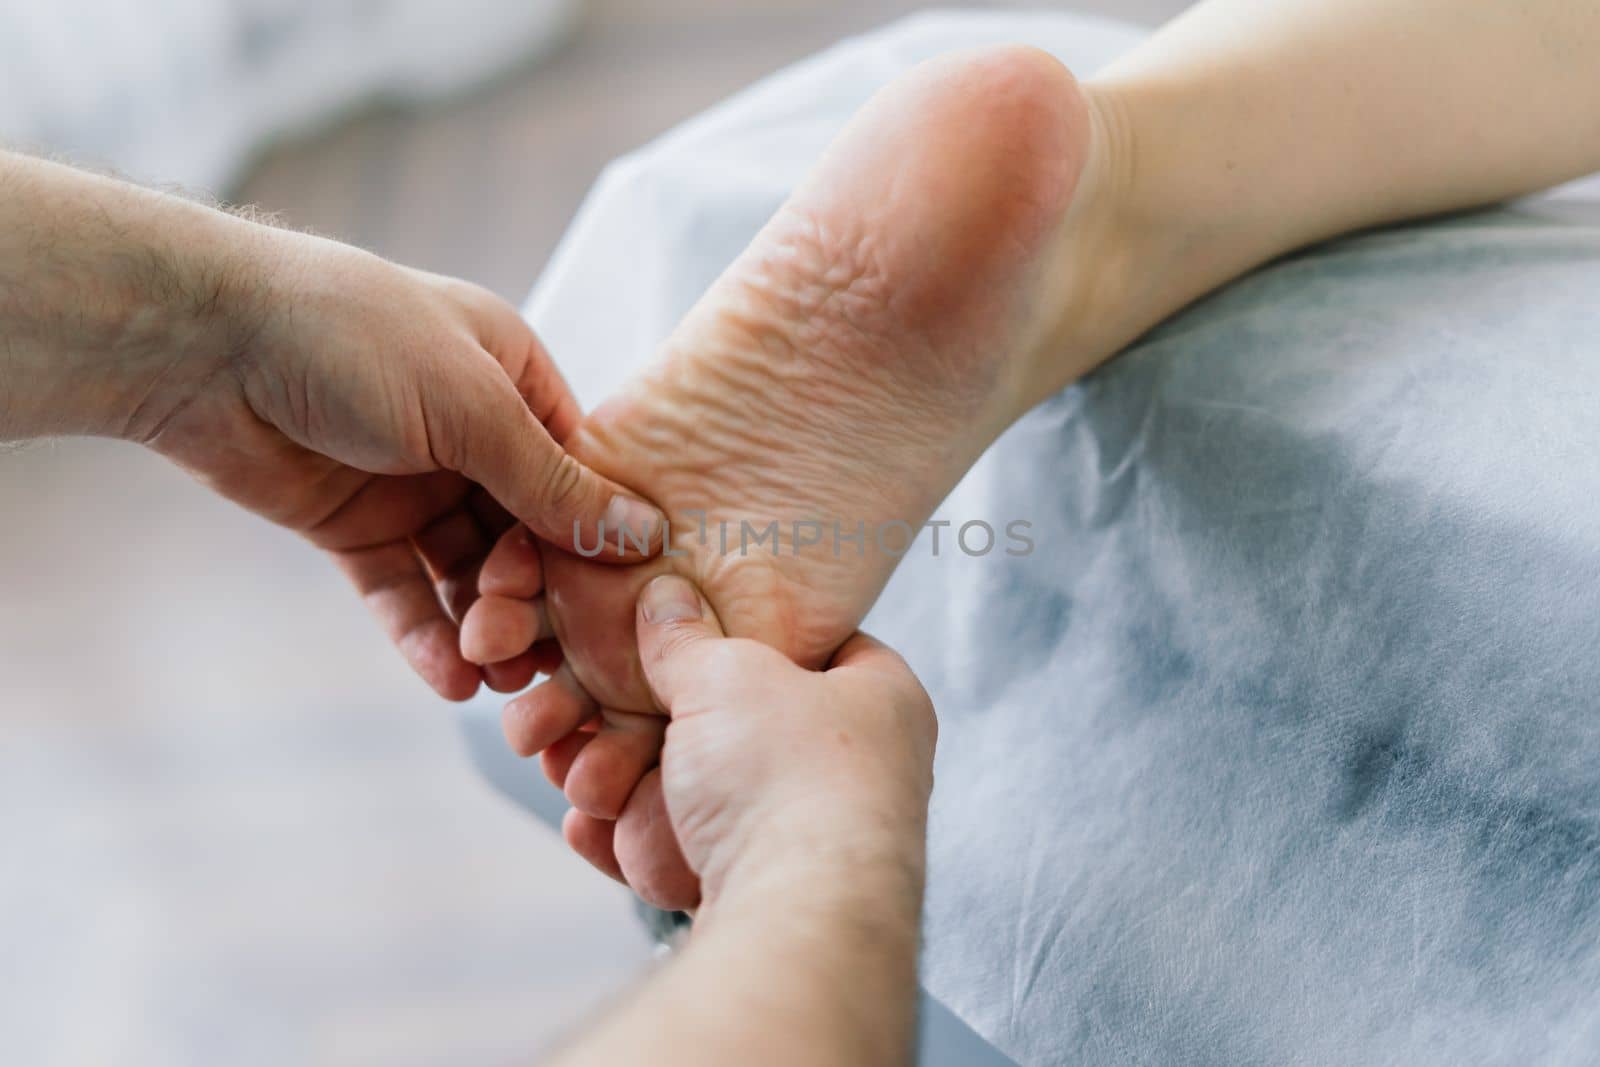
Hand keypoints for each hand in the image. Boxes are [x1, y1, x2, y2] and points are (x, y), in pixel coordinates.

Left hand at [147, 231, 663, 698]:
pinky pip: (403, 592)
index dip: (595, 538)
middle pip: (525, 532)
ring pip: (467, 571)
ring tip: (497, 678)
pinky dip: (425, 635)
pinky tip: (449, 680)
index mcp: (512, 379)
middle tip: (537, 654)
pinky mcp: (355, 528)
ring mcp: (411, 483)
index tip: (618, 603)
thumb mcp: (475, 408)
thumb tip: (644, 535)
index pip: (576, 473)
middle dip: (534, 595)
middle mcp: (470, 434)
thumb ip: (554, 485)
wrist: (208, 345)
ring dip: (485, 624)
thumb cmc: (355, 339)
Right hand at [556, 575, 935, 909]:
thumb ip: (687, 637)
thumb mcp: (729, 673)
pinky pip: (687, 855)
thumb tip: (665, 598)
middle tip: (603, 712)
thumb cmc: (791, 780)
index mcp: (880, 699)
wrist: (795, 919)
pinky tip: (592, 828)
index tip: (691, 627)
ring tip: (583, 774)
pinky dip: (635, 841)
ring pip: (701, 795)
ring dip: (630, 784)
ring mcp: (810, 838)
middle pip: (739, 725)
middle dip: (657, 724)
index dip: (751, 627)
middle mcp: (858, 770)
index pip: (819, 642)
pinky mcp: (763, 895)